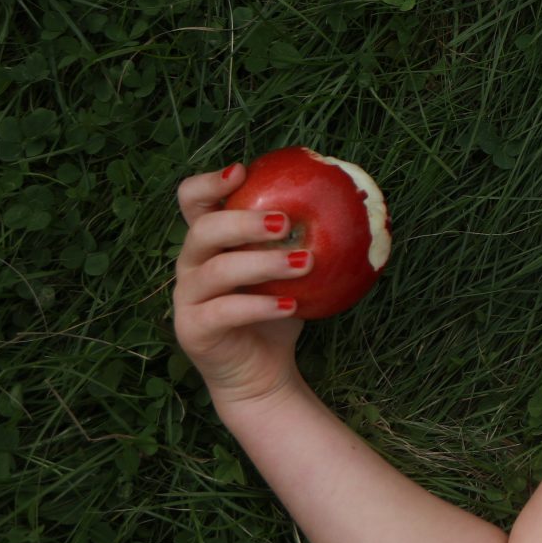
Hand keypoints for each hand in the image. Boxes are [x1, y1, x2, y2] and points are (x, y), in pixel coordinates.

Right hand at [172, 162, 311, 409]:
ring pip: (216, 270)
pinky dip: (259, 306)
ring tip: (305, 262)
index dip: (208, 182)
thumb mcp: (292, 269)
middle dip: (244, 221)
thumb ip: (303, 238)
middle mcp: (190, 264)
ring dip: (262, 263)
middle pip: (202, 230)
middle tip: (286, 222)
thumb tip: (354, 203)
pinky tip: (290, 305)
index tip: (242, 171)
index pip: (191, 201)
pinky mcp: (193, 330)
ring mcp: (187, 298)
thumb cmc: (278, 309)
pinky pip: (223, 312)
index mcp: (209, 242)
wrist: (264, 371)